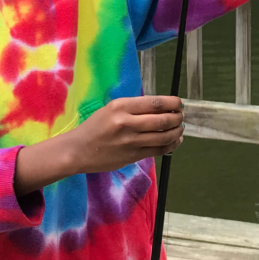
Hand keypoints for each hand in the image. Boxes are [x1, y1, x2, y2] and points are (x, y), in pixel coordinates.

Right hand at [66, 96, 184, 173]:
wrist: (78, 150)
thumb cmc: (95, 127)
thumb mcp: (111, 109)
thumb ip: (134, 108)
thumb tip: (162, 108)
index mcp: (121, 106)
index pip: (155, 103)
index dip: (173, 103)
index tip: (179, 103)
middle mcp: (127, 122)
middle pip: (163, 120)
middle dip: (178, 118)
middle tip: (181, 117)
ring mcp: (130, 141)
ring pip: (164, 136)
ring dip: (177, 132)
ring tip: (180, 128)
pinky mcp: (132, 156)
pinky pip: (158, 150)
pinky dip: (171, 145)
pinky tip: (175, 141)